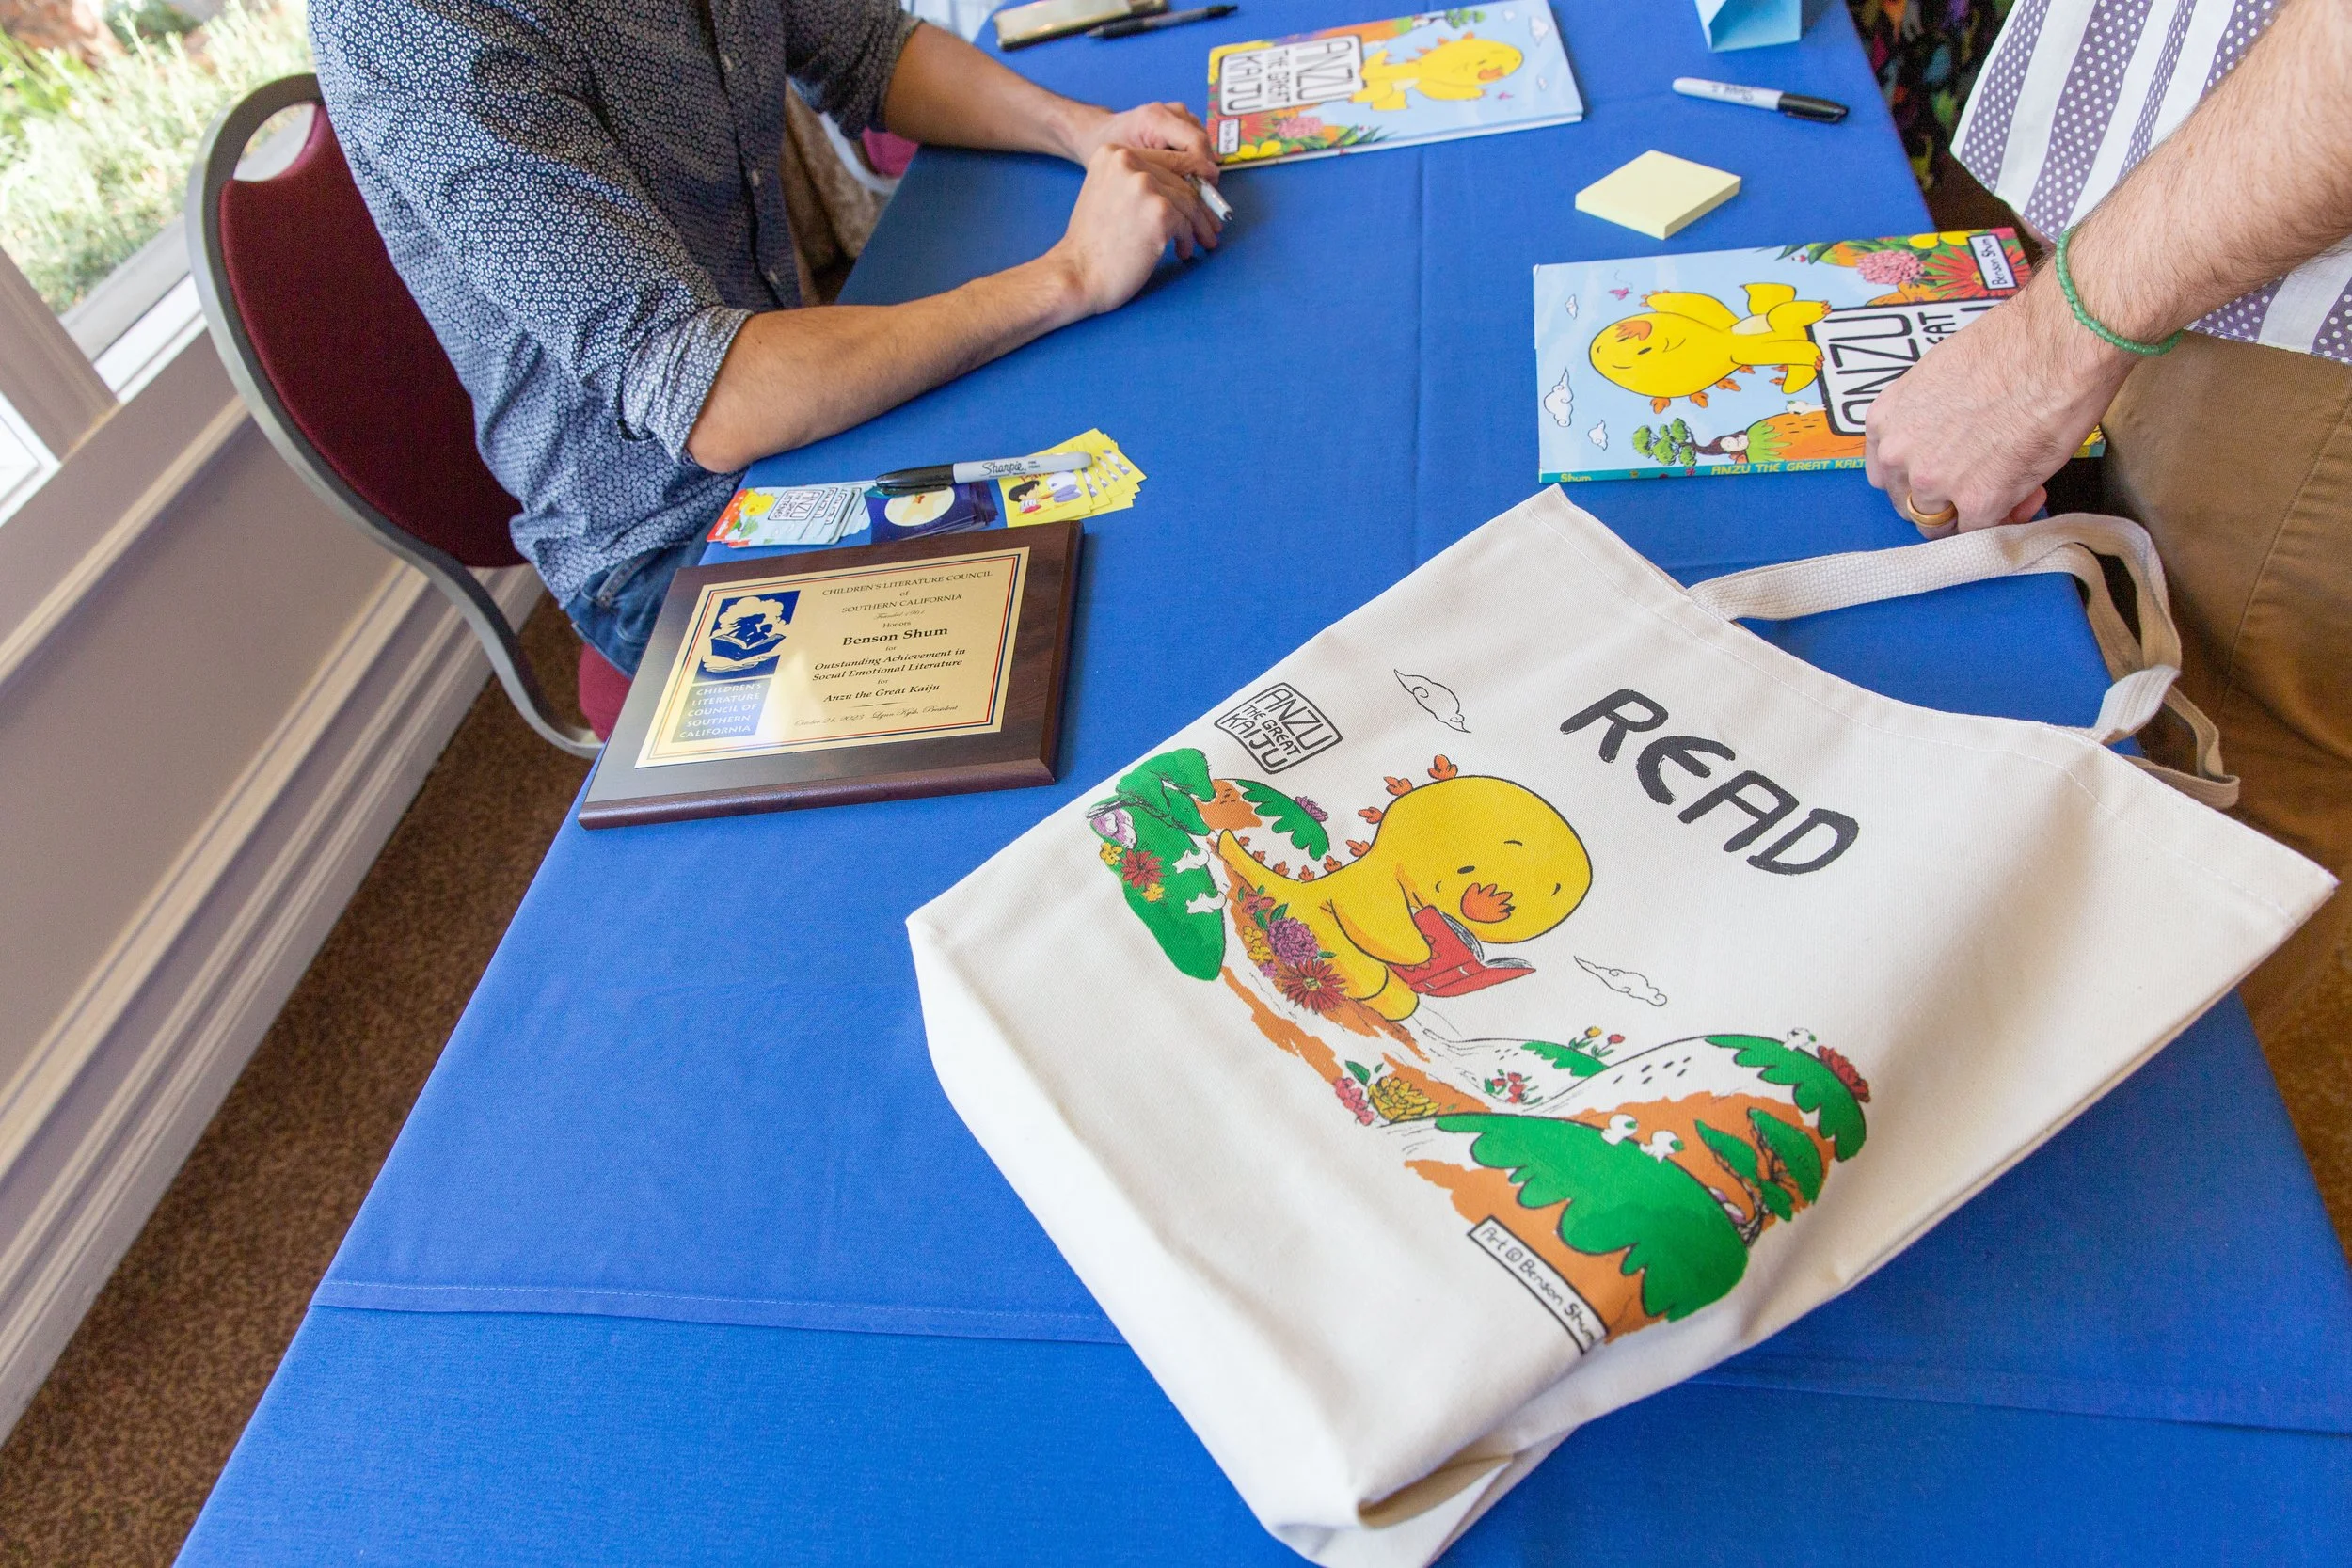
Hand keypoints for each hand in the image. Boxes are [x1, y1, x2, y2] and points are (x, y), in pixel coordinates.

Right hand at [1048, 145, 1221, 315]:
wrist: (1077, 275)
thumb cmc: (1092, 244)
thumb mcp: (1106, 193)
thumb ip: (1134, 181)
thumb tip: (1180, 187)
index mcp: (1112, 152)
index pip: (1164, 162)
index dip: (1187, 181)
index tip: (1199, 199)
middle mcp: (1128, 161)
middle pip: (1180, 180)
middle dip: (1199, 206)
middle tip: (1209, 225)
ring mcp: (1144, 184)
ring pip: (1188, 202)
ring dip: (1199, 225)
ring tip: (1201, 241)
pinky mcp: (1159, 210)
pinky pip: (1187, 222)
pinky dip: (1188, 239)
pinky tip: (1181, 251)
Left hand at [1066, 101, 1219, 183]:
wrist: (1098, 133)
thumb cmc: (1108, 151)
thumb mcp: (1132, 166)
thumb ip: (1163, 172)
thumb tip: (1196, 186)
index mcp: (1155, 118)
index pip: (1195, 143)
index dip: (1204, 169)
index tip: (1205, 192)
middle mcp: (1169, 110)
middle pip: (1203, 141)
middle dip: (1205, 169)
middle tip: (1200, 196)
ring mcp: (1176, 111)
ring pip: (1203, 140)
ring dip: (1201, 163)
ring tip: (1190, 185)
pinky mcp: (1179, 117)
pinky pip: (1196, 140)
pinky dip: (1195, 157)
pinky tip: (1183, 173)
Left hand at [1864, 273, 2132, 532]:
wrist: (2057, 344)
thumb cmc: (2010, 346)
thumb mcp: (1941, 377)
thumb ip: (1930, 421)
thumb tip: (1952, 449)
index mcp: (1885, 420)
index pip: (1887, 473)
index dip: (1917, 479)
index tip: (1944, 474)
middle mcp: (1899, 455)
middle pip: (1909, 503)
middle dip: (1943, 499)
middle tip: (1984, 480)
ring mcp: (1935, 482)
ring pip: (1941, 524)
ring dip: (1971, 513)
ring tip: (2012, 483)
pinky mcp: (1978, 501)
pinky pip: (1981, 531)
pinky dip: (2003, 519)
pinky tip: (2028, 492)